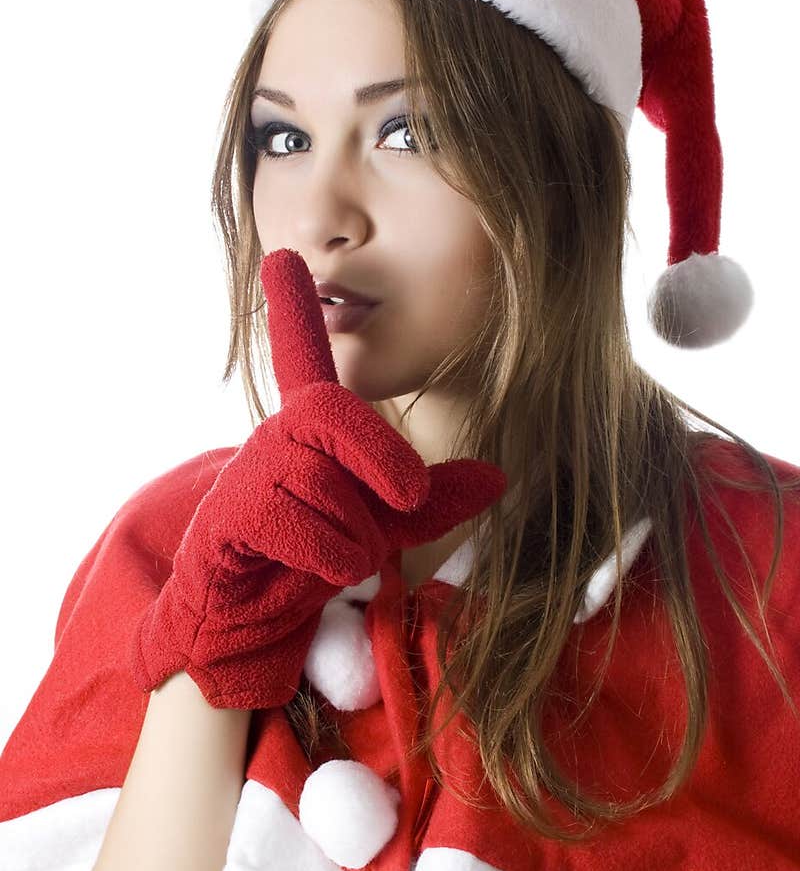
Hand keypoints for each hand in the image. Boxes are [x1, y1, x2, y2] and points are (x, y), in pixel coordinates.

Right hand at [129, 248, 506, 707]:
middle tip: (410, 497)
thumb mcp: (390, 526)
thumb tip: (499, 475)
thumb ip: (437, 500)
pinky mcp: (229, 515)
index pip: (301, 354)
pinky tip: (317, 568)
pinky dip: (329, 556)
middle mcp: (276, 435)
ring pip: (323, 481)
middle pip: (335, 412)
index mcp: (313, 427)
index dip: (290, 306)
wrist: (253, 617)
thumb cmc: (316, 556)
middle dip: (382, 457)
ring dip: (354, 534)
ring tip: (338, 556)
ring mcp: (249, 471)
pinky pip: (294, 523)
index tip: (281, 254)